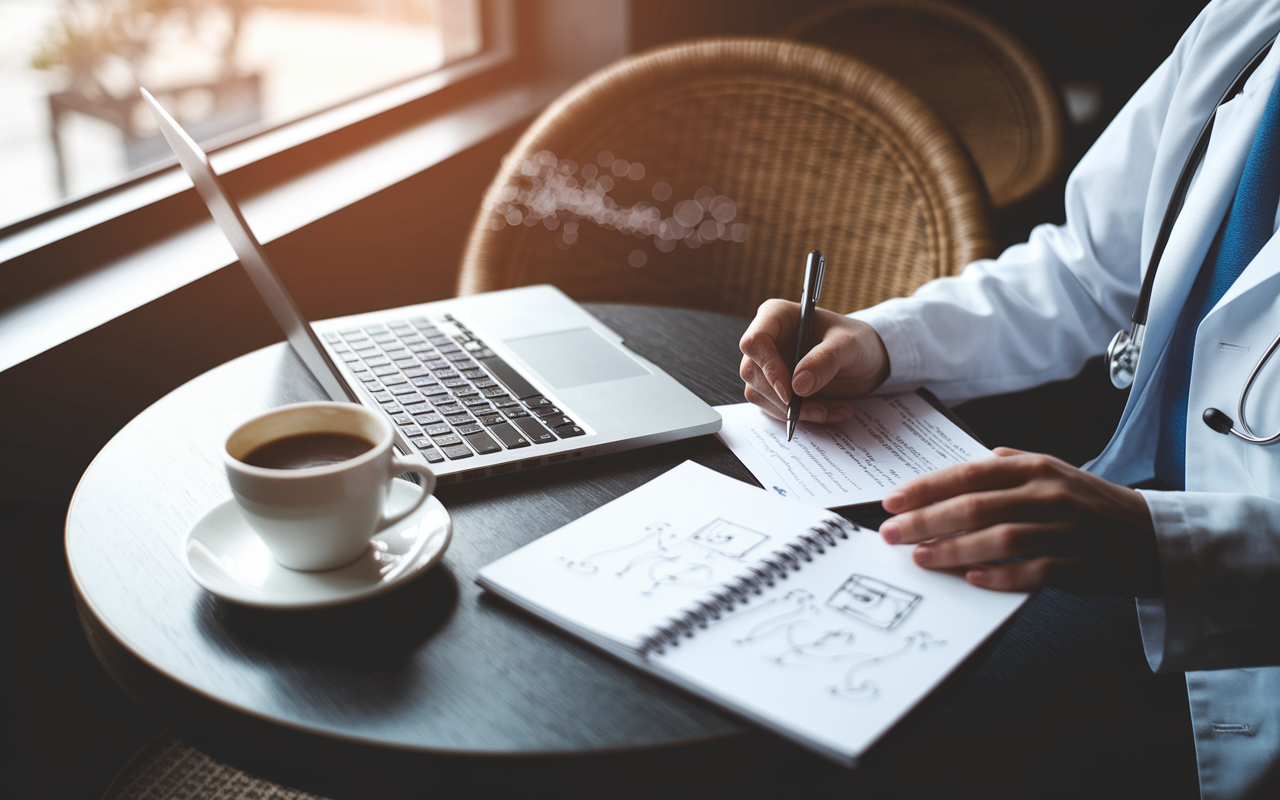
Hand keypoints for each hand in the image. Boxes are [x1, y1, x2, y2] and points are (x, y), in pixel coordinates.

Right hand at [738, 299, 889, 422]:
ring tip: (827, 411)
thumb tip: (797, 385)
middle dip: (782, 398)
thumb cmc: (856, 341)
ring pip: (758, 393)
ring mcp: (767, 364)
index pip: (755, 341)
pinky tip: (826, 412)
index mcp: (777, 316)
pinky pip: (772, 407)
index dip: (768, 368)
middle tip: (818, 409)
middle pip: (752, 372)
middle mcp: (767, 340)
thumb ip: (825, 360)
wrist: (865, 361)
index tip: (790, 392)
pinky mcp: (773, 386)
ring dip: (790, 411)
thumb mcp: (849, 345)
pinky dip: (798, 416)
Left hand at [879, 448, 1161, 596]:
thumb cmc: (1086, 502)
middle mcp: (1048, 493)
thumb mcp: (1048, 471)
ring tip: (920, 558)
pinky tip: (971, 578)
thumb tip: (946, 477)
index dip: (925, 488)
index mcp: (1034, 466)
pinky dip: (999, 575)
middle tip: (891, 534)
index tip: (891, 502)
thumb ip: (1001, 468)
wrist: (1151, 534)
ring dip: (953, 550)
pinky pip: (1031, 571)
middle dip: (925, 521)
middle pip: (974, 506)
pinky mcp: (1078, 564)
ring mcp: (1065, 530)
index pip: (967, 473)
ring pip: (998, 539)